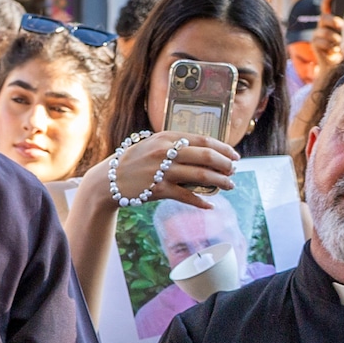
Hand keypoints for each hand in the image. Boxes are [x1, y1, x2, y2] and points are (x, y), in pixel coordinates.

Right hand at [109, 132, 238, 205]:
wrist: (109, 180)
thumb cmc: (134, 162)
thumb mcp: (153, 145)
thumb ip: (175, 146)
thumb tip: (204, 153)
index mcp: (166, 137)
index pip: (203, 140)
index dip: (223, 148)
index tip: (235, 156)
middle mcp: (165, 152)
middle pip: (205, 156)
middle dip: (225, 164)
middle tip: (234, 172)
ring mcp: (161, 171)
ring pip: (200, 175)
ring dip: (219, 182)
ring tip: (229, 186)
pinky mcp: (158, 189)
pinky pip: (186, 196)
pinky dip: (200, 202)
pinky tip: (209, 205)